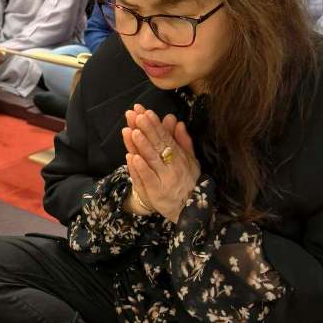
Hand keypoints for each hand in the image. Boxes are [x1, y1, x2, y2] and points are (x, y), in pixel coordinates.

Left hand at [122, 104, 199, 222]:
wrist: (189, 211)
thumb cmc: (187, 182)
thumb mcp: (190, 161)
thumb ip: (183, 142)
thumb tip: (178, 122)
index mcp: (179, 157)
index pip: (165, 137)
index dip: (154, 124)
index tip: (145, 111)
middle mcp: (172, 166)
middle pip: (157, 145)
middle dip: (146, 129)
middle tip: (135, 114)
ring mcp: (164, 179)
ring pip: (151, 159)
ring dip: (141, 145)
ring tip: (132, 131)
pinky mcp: (156, 192)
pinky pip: (147, 178)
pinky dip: (140, 168)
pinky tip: (132, 157)